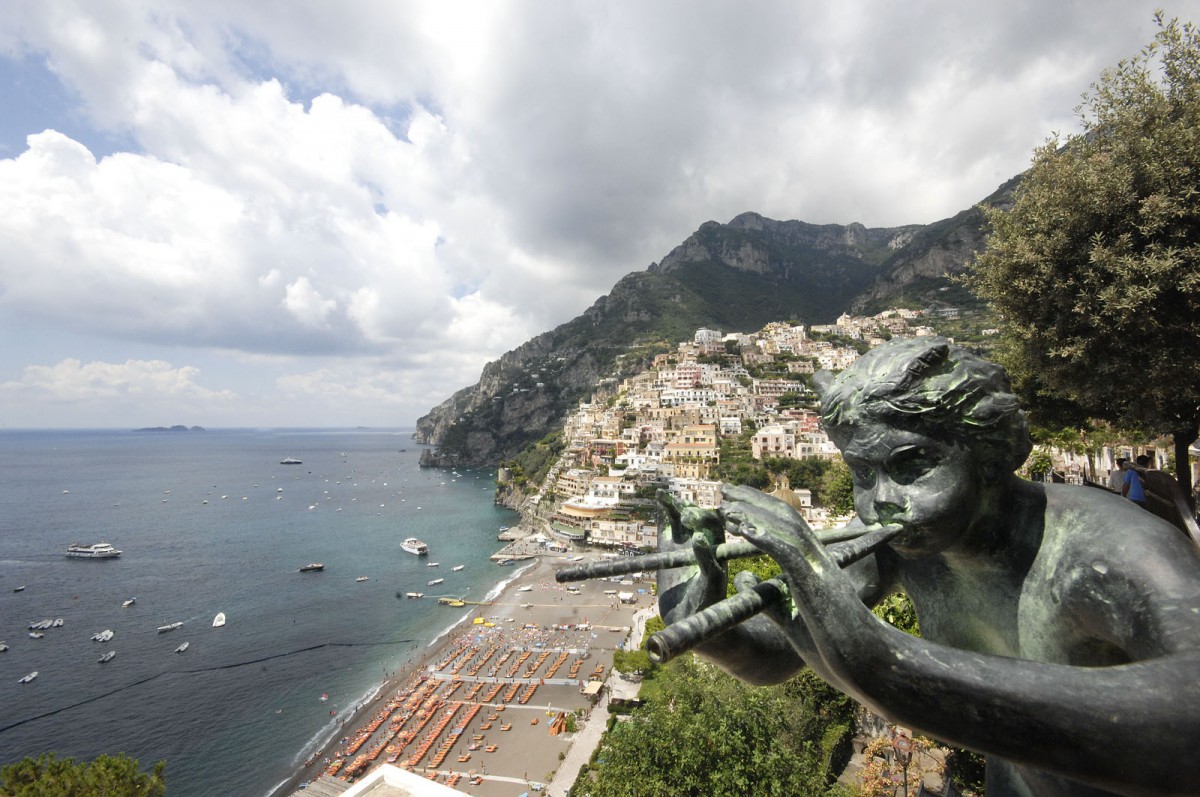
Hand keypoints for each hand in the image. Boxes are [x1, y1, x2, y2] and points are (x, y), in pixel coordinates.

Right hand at [655, 491, 727, 624]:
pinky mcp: (667, 547)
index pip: (717, 525)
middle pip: (698, 517)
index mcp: (719, 549)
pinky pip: (667, 525)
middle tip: (685, 515)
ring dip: (675, 505)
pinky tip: (659, 496)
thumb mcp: (712, 584)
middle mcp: (703, 542)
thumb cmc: (707, 605)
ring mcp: (684, 543)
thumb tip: (698, 538)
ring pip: (681, 517)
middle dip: (691, 512)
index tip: (701, 521)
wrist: (687, 620)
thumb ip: (707, 561)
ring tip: (664, 496)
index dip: (708, 519)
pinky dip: (664, 511)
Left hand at [722, 484, 876, 681]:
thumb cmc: (833, 647)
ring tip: (725, 505)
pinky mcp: (814, 583)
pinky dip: (762, 537)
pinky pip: (786, 551)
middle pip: (784, 517)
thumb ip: (768, 598)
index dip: (759, 509)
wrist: (865, 664)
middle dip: (752, 500)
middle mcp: (819, 559)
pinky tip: (740, 529)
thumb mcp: (790, 619)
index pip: (787, 526)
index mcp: (815, 566)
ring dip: (752, 513)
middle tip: (724, 489)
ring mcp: (818, 568)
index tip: (734, 502)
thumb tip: (741, 580)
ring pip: (784, 528)